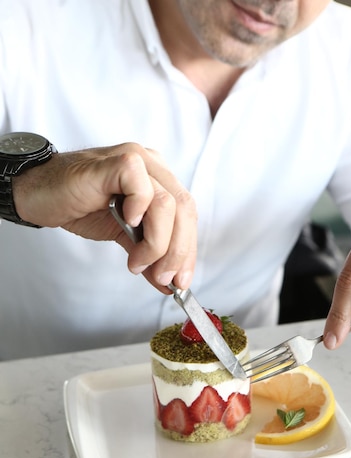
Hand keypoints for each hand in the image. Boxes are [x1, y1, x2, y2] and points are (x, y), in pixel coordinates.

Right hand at [12, 143, 197, 291]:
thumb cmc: (79, 206)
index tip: (181, 281)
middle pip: (184, 210)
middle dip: (178, 252)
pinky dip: (140, 212)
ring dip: (158, 243)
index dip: (187, 250)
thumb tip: (166, 282)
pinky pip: (142, 188)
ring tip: (137, 262)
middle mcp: (153, 166)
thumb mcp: (122, 236)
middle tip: (165, 279)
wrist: (39, 194)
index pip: (187, 215)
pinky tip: (127, 225)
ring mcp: (136, 160)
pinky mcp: (116, 162)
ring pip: (168, 204)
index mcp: (159, 181)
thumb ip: (147, 255)